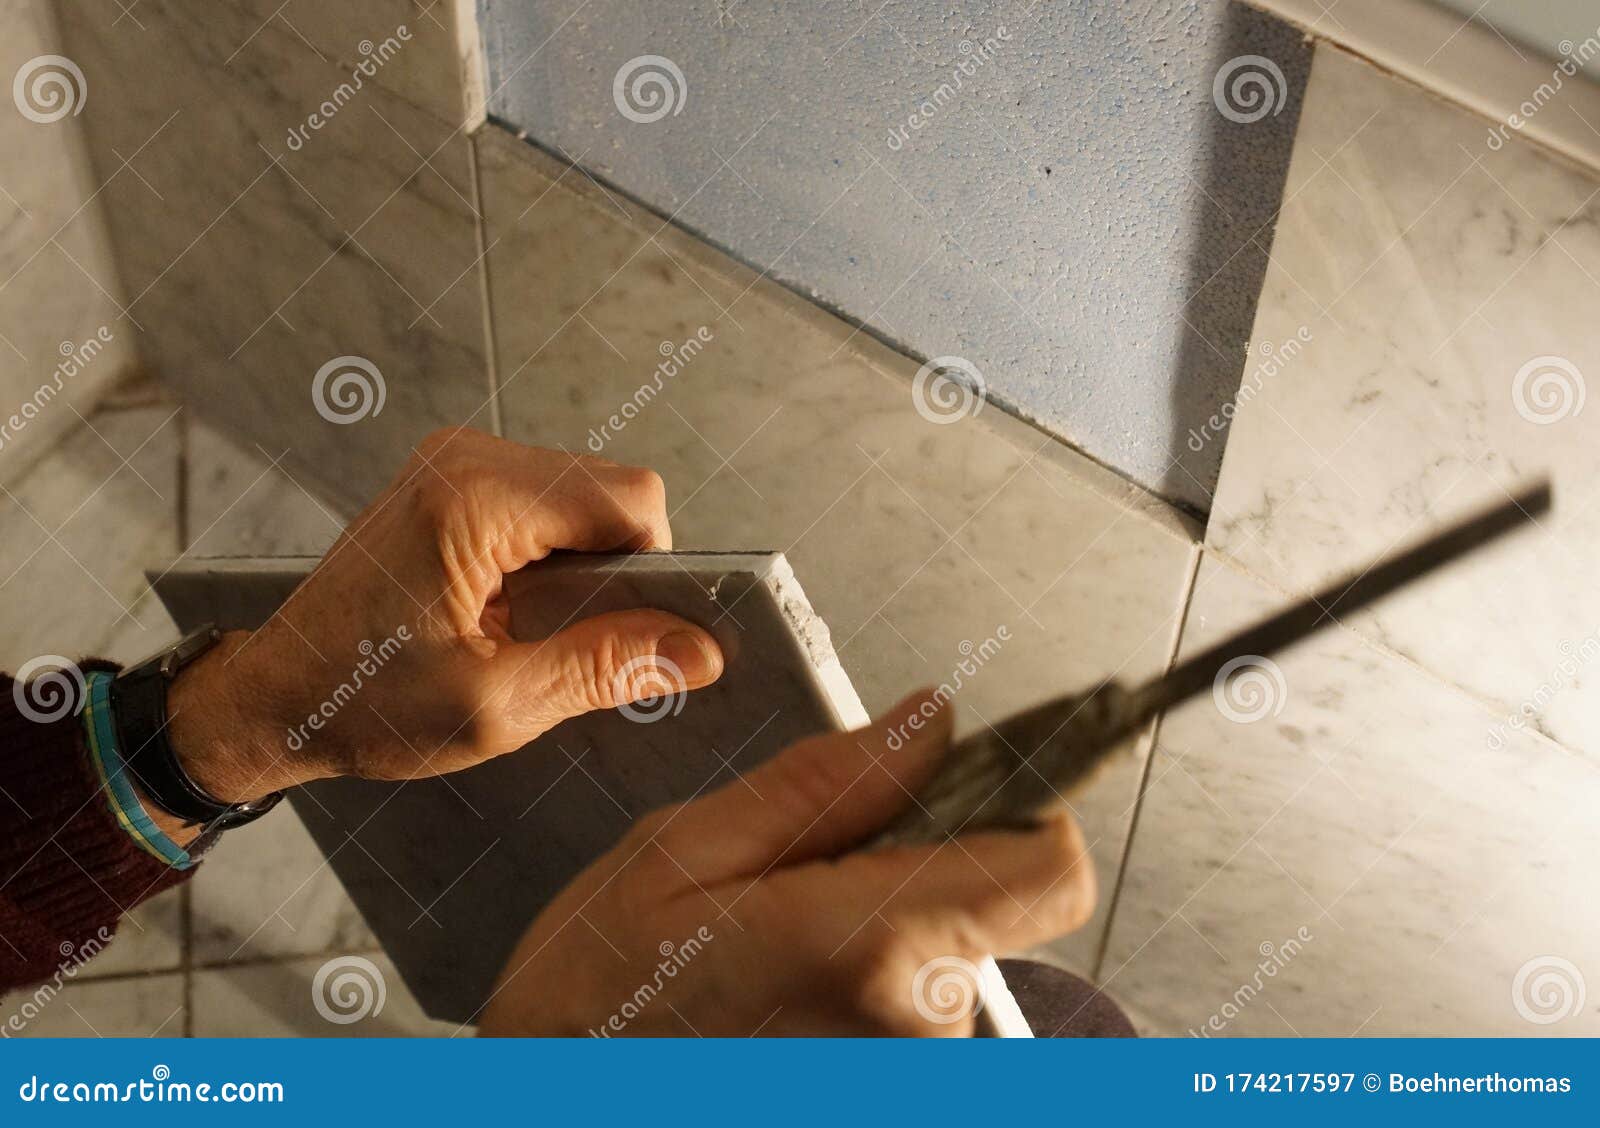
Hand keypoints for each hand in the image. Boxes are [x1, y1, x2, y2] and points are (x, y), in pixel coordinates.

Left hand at [163, 427, 724, 813]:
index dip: (653, 569)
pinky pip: (550, 497)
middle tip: (567, 640)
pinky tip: (515, 604)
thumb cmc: (364, 703)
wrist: (275, 693)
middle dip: (618, 568)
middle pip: (614, 488)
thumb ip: (604, 667)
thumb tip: (700, 651)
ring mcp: (456, 460)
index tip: (625, 634)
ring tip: (532, 625)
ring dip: (586, 562)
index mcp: (474, 501)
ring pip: (588, 491)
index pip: (630, 500)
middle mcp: (466, 458)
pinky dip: (556, 552)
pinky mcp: (453, 476)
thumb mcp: (497, 705)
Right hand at [478, 692, 1095, 1035]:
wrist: (560, 1106)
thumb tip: (930, 724)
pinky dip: (873, 978)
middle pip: (996, 898)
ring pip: (953, 950)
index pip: (1049, 869)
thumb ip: (821, 786)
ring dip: (889, 924)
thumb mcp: (679, 854)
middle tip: (806, 870)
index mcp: (870, 951)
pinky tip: (790, 987)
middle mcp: (918, 1032)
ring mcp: (909, 1074)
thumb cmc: (595, 1005)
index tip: (967, 778)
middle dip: (922, 861)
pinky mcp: (894, 1090)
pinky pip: (921, 1007)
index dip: (1021, 807)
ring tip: (778, 938)